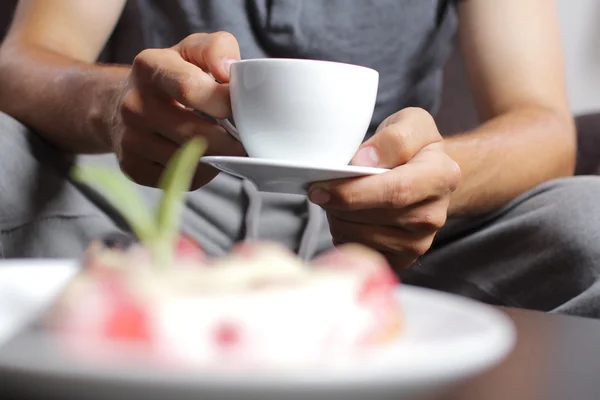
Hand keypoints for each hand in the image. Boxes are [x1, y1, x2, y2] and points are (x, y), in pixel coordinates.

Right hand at [112, 32, 244, 187]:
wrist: (121, 103)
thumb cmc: (171, 76)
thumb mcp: (192, 50)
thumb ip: (217, 48)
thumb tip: (230, 72)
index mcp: (149, 67)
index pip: (190, 89)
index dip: (225, 102)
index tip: (242, 108)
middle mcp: (133, 104)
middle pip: (195, 134)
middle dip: (229, 141)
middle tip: (244, 139)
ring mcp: (130, 139)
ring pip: (190, 160)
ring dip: (217, 157)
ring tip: (224, 145)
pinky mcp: (133, 168)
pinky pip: (181, 179)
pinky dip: (202, 172)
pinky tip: (203, 156)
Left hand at [308, 108, 460, 269]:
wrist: (428, 179)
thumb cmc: (414, 150)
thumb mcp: (411, 124)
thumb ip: (394, 137)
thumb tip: (364, 161)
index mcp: (442, 176)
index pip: (394, 191)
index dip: (352, 192)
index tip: (320, 188)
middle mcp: (434, 215)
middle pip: (371, 216)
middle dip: (338, 204)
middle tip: (324, 189)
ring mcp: (419, 242)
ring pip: (359, 237)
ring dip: (338, 218)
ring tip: (341, 200)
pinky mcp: (402, 260)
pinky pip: (359, 251)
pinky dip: (344, 234)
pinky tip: (350, 217)